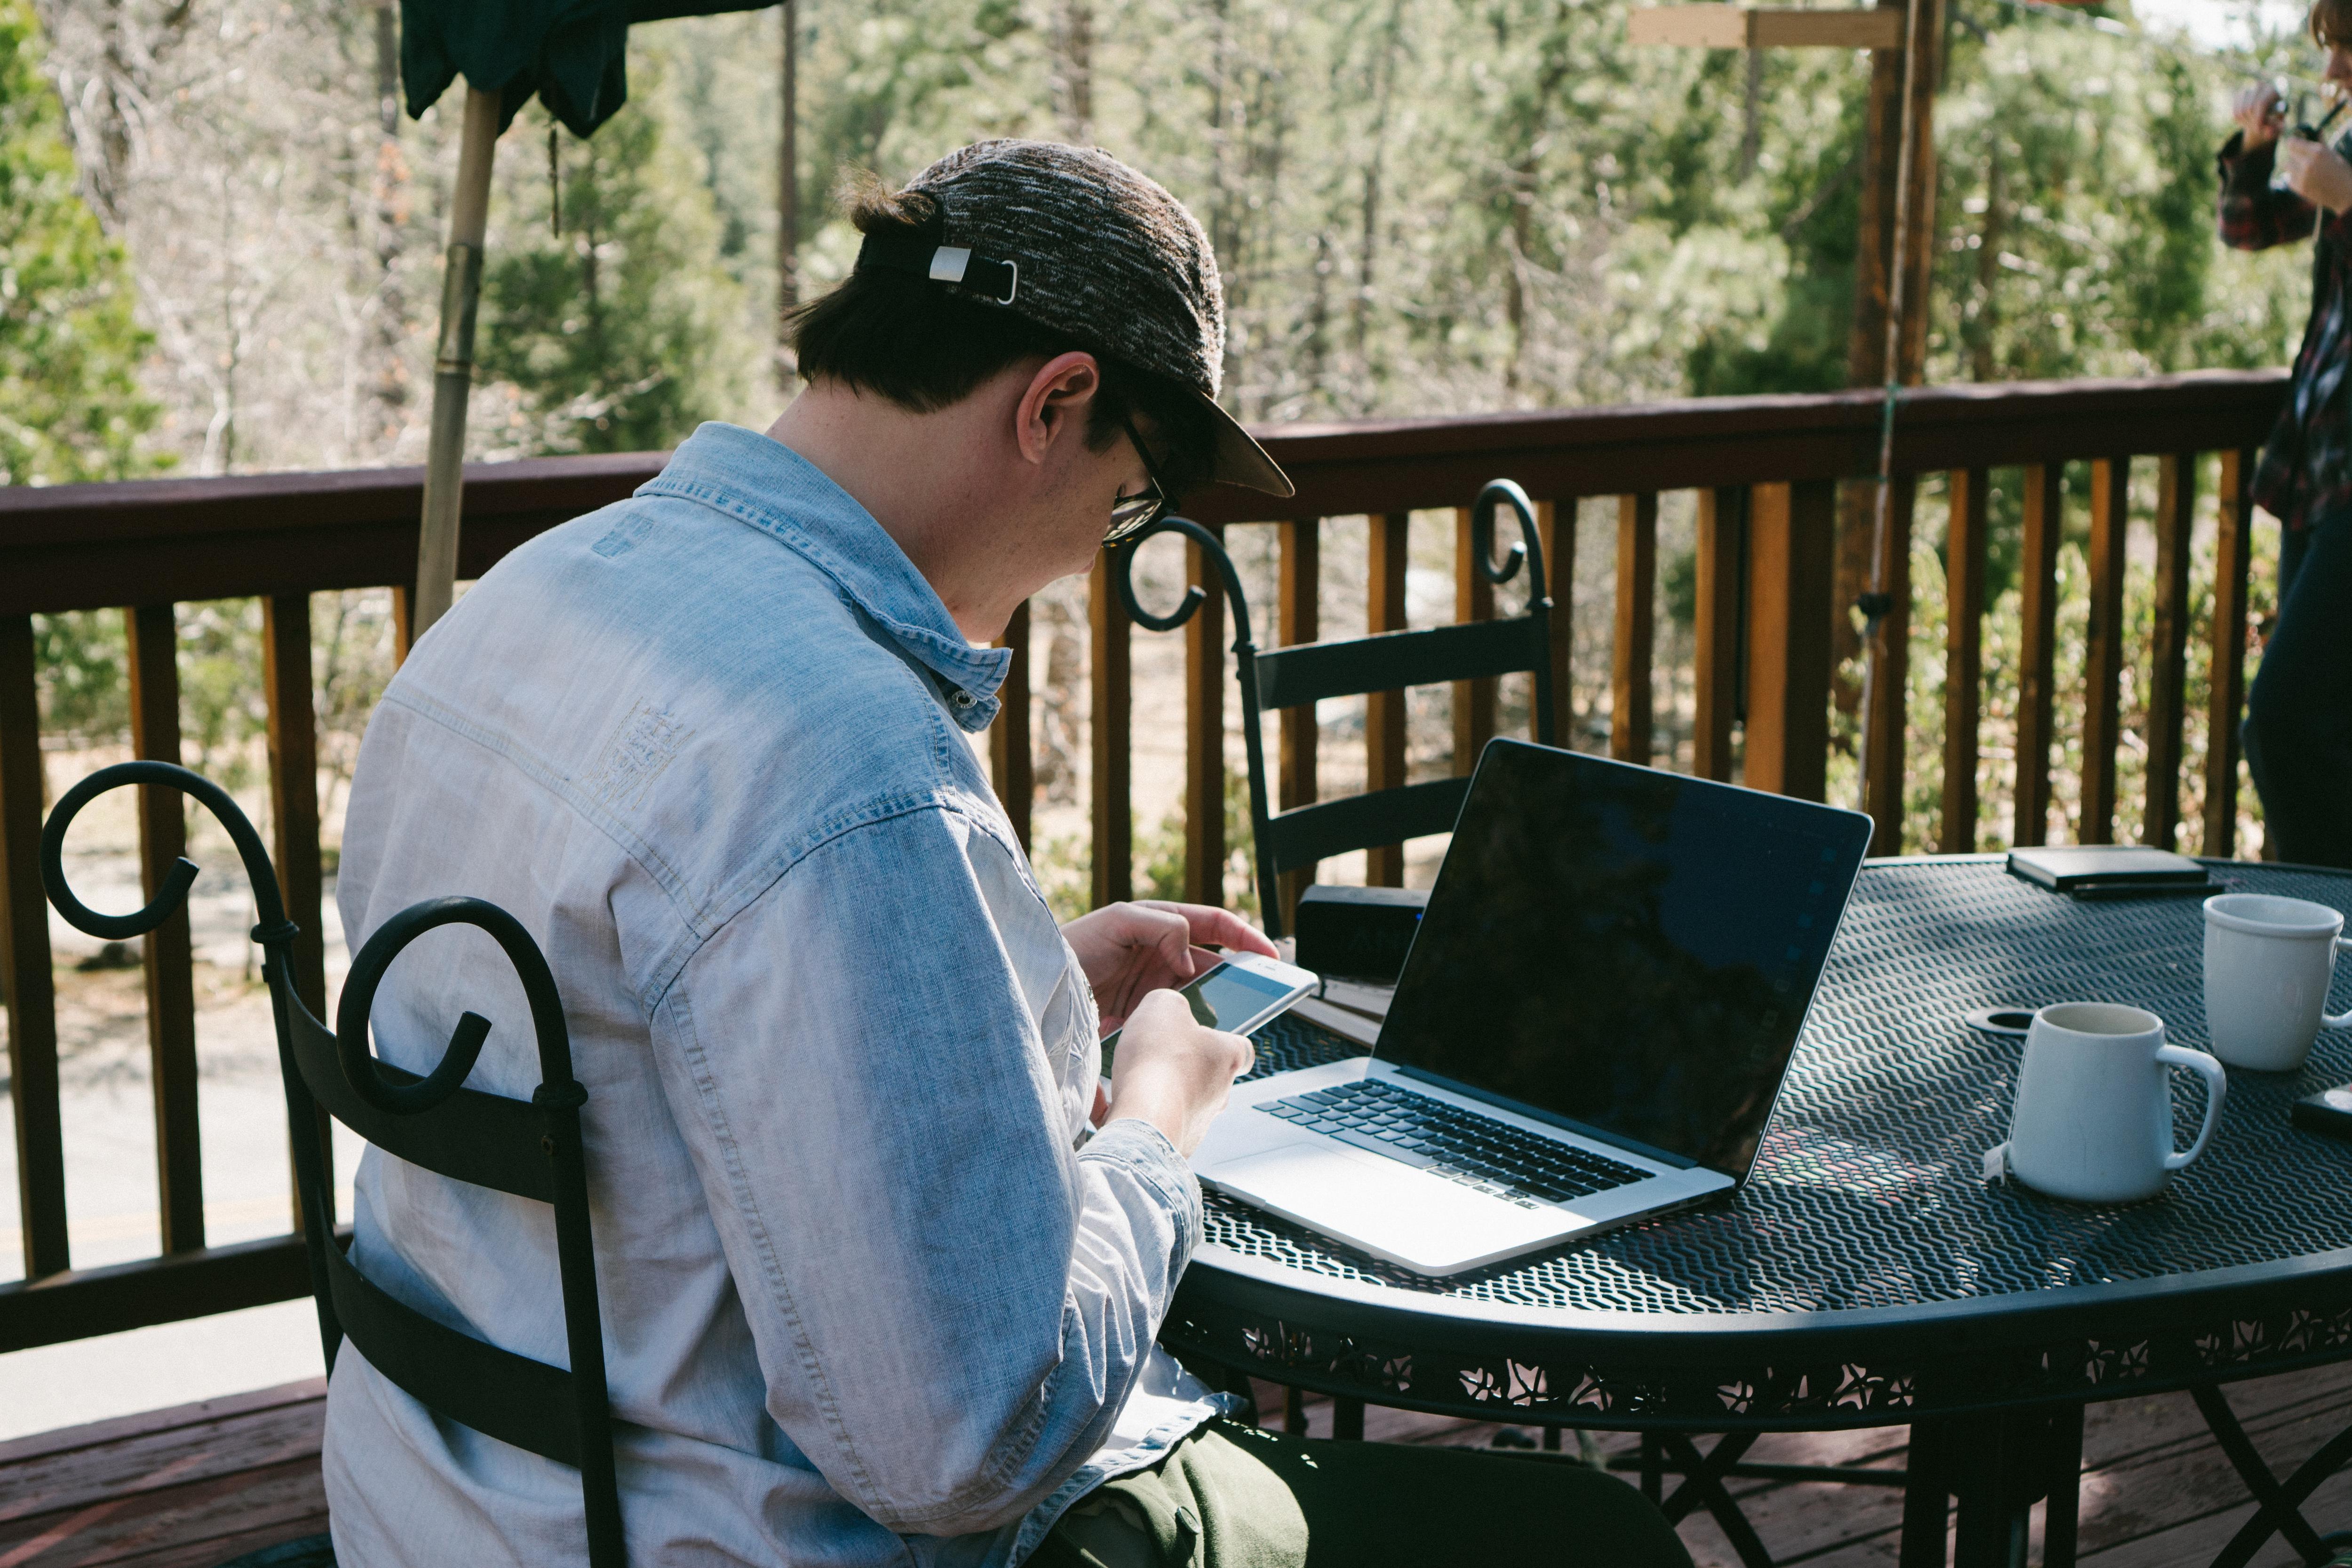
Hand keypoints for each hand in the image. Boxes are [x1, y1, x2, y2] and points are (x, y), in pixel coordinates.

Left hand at [1061, 900, 1278, 1031]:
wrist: (1040, 987)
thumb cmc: (1072, 946)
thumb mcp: (1119, 921)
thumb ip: (1163, 927)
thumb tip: (1191, 959)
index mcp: (1161, 923)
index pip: (1214, 925)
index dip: (1245, 937)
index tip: (1269, 954)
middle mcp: (1161, 953)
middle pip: (1214, 964)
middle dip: (1241, 977)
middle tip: (1265, 994)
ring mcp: (1153, 985)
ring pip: (1201, 994)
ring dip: (1220, 1005)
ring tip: (1240, 1018)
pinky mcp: (1143, 1013)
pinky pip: (1179, 1019)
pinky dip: (1195, 1026)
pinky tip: (1203, 1036)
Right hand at [1101, 987, 1254, 1156]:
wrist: (1143, 1119)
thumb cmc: (1159, 1062)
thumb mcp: (1162, 1006)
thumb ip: (1169, 1002)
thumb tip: (1167, 1008)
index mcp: (1227, 1057)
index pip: (1240, 1048)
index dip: (1219, 1039)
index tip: (1199, 1035)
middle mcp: (1220, 1093)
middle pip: (1206, 1074)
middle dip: (1180, 1065)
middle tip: (1151, 1055)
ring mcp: (1199, 1122)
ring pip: (1181, 1100)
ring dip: (1159, 1090)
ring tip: (1130, 1079)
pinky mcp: (1174, 1143)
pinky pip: (1156, 1124)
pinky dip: (1137, 1112)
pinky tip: (1113, 1100)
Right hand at [2236, 82, 2283, 147]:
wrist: (2267, 113)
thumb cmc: (2275, 119)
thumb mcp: (2279, 126)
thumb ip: (2277, 129)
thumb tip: (2269, 132)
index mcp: (2274, 90)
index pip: (2261, 103)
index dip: (2259, 118)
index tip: (2259, 130)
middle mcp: (2260, 86)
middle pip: (2249, 108)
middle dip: (2253, 122)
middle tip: (2259, 130)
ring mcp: (2248, 90)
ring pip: (2241, 112)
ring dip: (2247, 122)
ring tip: (2255, 124)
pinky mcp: (2238, 96)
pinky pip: (2235, 113)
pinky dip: (2241, 121)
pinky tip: (2248, 120)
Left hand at [2281, 137, 2351, 212]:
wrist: (2346, 193)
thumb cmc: (2342, 171)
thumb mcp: (2333, 154)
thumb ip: (2321, 142)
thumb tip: (2317, 130)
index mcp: (2317, 152)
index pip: (2292, 143)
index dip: (2292, 142)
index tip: (2293, 143)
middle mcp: (2308, 163)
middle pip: (2289, 154)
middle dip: (2294, 154)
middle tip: (2302, 157)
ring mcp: (2302, 177)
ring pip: (2287, 166)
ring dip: (2293, 166)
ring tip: (2304, 168)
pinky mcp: (2299, 188)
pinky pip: (2289, 179)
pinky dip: (2294, 177)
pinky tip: (2305, 178)